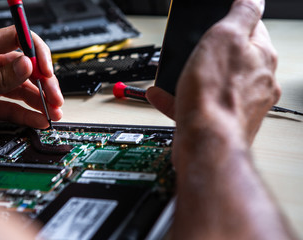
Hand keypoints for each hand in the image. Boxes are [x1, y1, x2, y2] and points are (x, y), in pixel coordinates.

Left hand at [0, 26, 63, 134]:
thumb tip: (26, 66)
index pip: (17, 40)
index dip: (36, 52)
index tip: (46, 69)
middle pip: (27, 69)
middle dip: (45, 83)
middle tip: (55, 98)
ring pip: (24, 91)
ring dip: (41, 101)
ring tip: (52, 112)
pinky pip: (14, 108)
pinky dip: (28, 115)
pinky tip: (38, 120)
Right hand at [147, 0, 279, 144]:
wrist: (207, 144)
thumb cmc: (216, 95)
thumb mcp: (225, 38)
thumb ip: (242, 14)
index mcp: (261, 58)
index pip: (253, 29)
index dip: (231, 23)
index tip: (216, 23)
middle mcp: (255, 82)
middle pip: (231, 57)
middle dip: (209, 52)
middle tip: (193, 48)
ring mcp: (237, 104)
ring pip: (213, 83)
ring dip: (191, 76)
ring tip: (173, 72)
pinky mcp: (219, 121)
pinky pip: (198, 105)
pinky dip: (178, 99)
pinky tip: (161, 95)